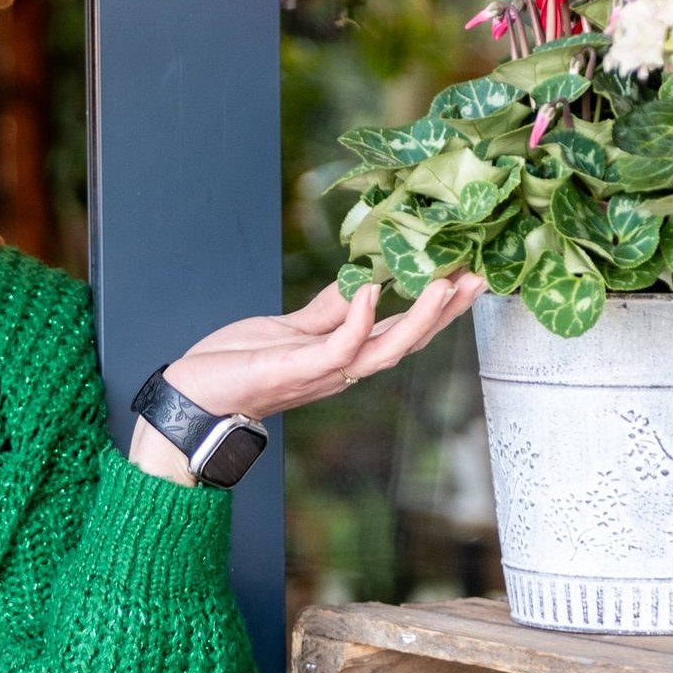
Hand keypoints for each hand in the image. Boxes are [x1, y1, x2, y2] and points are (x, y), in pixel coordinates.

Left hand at [127, 272, 484, 483]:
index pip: (402, 332)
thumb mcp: (291, 329)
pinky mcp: (297, 369)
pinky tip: (375, 289)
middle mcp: (341, 370)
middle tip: (480, 278)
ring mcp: (322, 372)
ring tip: (447, 283)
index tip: (468, 276)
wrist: (193, 396)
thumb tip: (362, 282)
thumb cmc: (237, 364)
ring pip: (385, 348)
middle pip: (408, 343)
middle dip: (446, 313)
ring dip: (420, 317)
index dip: (438, 309)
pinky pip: (338, 347)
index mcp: (342, 357)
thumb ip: (328, 311)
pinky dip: (359, 319)